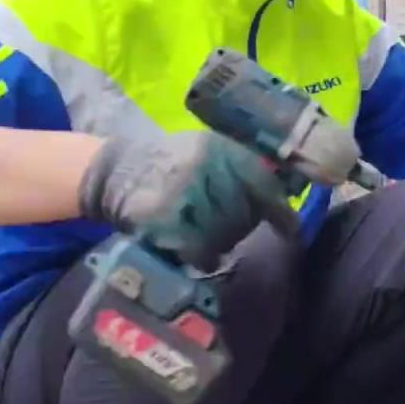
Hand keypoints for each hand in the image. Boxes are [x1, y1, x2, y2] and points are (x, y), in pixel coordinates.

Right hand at [78, 131, 295, 270]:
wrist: (113, 171)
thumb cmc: (167, 163)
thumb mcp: (204, 151)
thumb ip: (239, 167)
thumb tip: (284, 195)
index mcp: (217, 147)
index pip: (261, 182)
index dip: (280, 210)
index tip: (291, 229)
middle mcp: (203, 165)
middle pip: (244, 213)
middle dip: (242, 226)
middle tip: (228, 229)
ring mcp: (183, 192)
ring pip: (225, 233)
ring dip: (221, 243)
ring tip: (207, 237)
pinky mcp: (163, 218)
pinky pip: (199, 249)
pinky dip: (203, 256)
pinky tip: (198, 253)